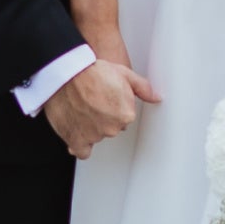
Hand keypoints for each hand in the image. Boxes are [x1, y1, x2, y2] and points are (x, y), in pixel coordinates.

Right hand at [43, 57, 159, 155]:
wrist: (68, 73)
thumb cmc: (93, 72)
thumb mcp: (124, 73)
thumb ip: (143, 88)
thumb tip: (156, 97)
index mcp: (126, 115)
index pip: (124, 117)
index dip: (115, 106)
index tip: (107, 97)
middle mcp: (111, 128)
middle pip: (111, 127)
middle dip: (104, 117)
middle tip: (93, 102)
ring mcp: (94, 135)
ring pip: (96, 135)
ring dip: (91, 127)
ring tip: (81, 109)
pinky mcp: (76, 139)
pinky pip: (82, 151)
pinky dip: (81, 146)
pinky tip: (79, 135)